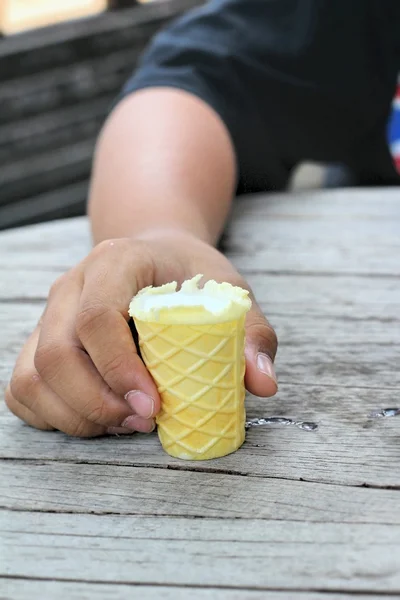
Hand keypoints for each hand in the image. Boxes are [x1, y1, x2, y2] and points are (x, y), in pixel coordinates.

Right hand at [5, 230, 277, 436]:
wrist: (157, 256)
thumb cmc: (190, 276)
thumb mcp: (229, 292)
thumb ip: (250, 336)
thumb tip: (261, 385)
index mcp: (116, 262)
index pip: (97, 317)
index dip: (118, 369)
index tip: (153, 405)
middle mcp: (72, 286)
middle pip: (56, 354)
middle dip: (97, 403)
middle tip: (144, 422)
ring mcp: (50, 313)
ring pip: (33, 376)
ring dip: (76, 415)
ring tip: (124, 424)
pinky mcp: (40, 340)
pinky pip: (25, 387)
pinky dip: (54, 415)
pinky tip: (97, 420)